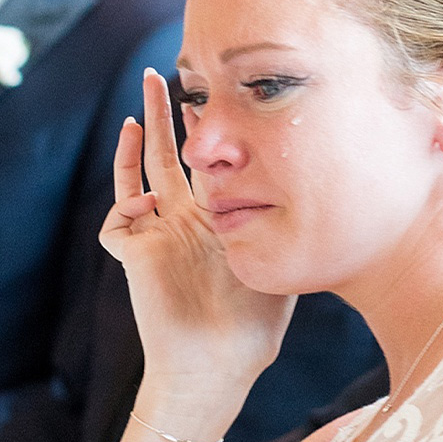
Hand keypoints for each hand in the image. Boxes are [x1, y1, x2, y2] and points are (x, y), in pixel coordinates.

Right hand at [100, 68, 292, 429]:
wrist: (217, 368)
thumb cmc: (253, 327)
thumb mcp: (282, 265)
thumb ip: (292, 226)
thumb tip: (325, 187)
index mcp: (214, 220)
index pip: (207, 162)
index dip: (206, 129)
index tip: (211, 92)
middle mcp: (183, 222)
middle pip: (166, 155)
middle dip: (162, 115)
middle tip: (160, 73)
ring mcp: (156, 237)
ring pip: (135, 177)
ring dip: (132, 143)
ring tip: (134, 107)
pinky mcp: (135, 257)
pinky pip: (117, 222)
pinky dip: (126, 208)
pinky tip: (146, 206)